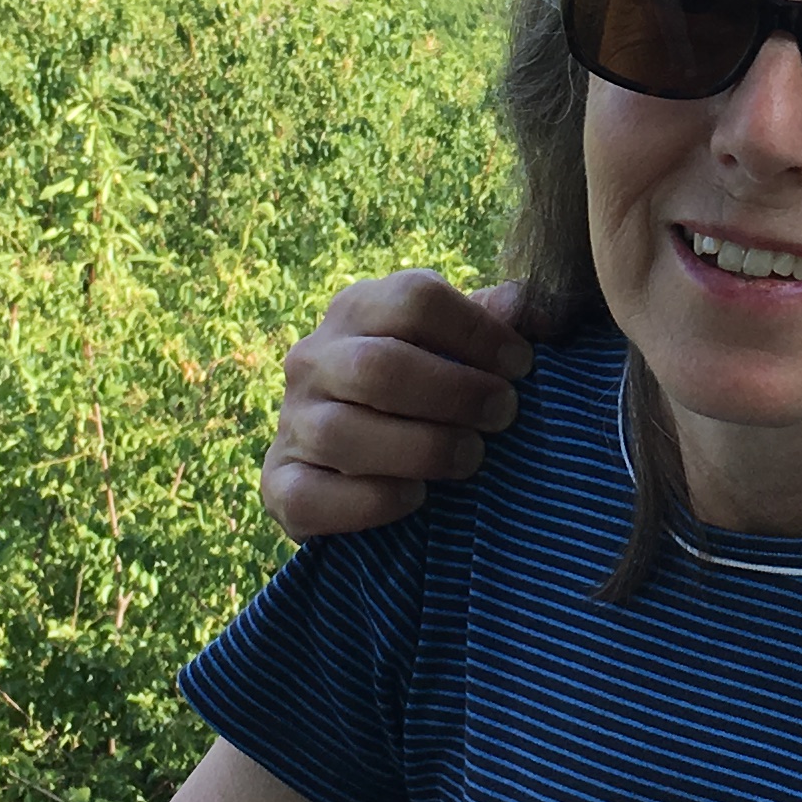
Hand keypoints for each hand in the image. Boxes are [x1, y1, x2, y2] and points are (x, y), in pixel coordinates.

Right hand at [261, 272, 548, 538]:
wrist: (346, 459)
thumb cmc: (421, 391)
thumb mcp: (452, 346)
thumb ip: (489, 322)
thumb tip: (522, 300)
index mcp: (358, 309)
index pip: (415, 300)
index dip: (479, 332)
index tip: (522, 365)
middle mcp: (313, 359)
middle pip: (379, 367)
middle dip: (455, 394)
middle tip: (503, 415)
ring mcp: (291, 422)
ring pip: (344, 434)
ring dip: (421, 449)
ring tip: (470, 458)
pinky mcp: (279, 484)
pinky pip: (314, 496)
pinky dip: (372, 501)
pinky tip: (416, 497)